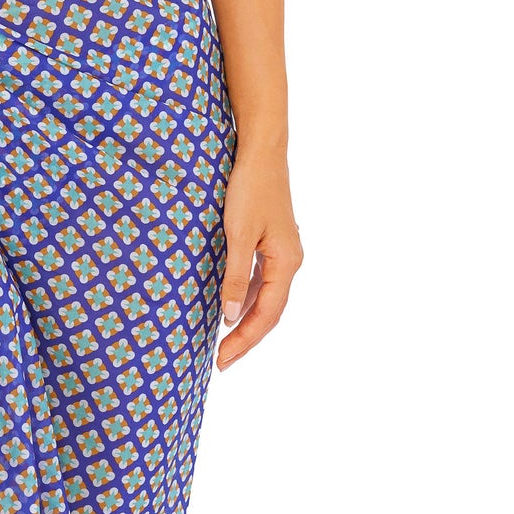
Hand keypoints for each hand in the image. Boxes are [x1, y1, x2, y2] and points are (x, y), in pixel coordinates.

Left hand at [216, 146, 301, 371]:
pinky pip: (262, 281)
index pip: (266, 314)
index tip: (223, 360)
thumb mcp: (237, 234)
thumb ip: (234, 276)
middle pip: (270, 311)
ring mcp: (283, 252)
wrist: (261, 151)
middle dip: (246, 337)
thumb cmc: (249, 189)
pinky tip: (231, 305)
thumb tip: (228, 316)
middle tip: (222, 362)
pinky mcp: (273, 242)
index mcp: (286, 262)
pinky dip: (247, 299)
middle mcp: (290, 261)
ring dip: (247, 321)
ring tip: (226, 342)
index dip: (244, 340)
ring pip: (266, 298)